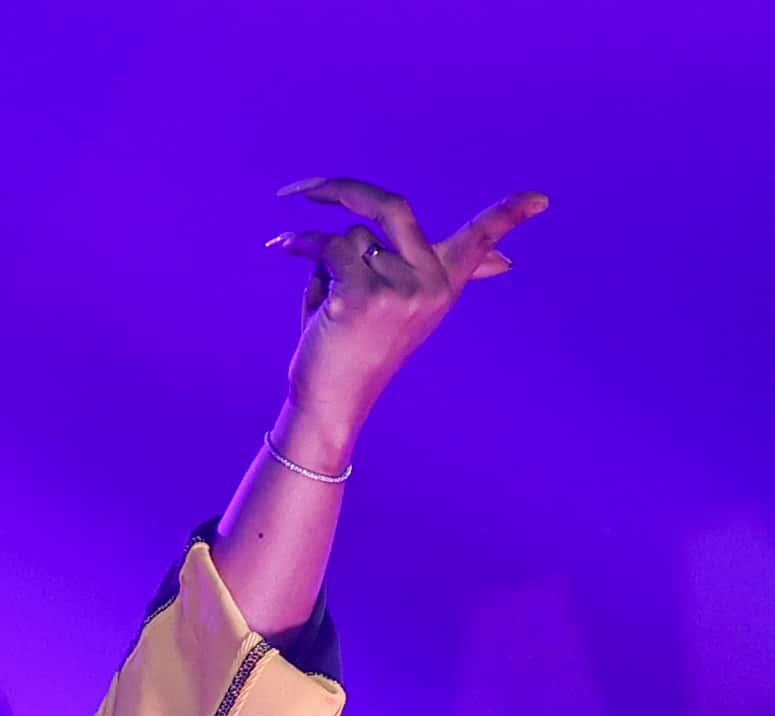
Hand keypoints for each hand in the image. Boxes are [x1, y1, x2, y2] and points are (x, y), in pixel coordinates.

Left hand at [269, 177, 548, 455]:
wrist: (330, 404)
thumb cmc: (358, 351)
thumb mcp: (403, 308)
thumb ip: (431, 271)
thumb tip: (502, 260)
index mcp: (444, 284)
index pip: (481, 239)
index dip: (510, 216)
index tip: (543, 199)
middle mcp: (429, 284)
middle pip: (393, 206)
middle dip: (343, 190)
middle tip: (305, 189)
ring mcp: (399, 289)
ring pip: (351, 235)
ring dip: (324, 257)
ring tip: (323, 300)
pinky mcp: (363, 295)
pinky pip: (329, 249)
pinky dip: (304, 253)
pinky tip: (295, 275)